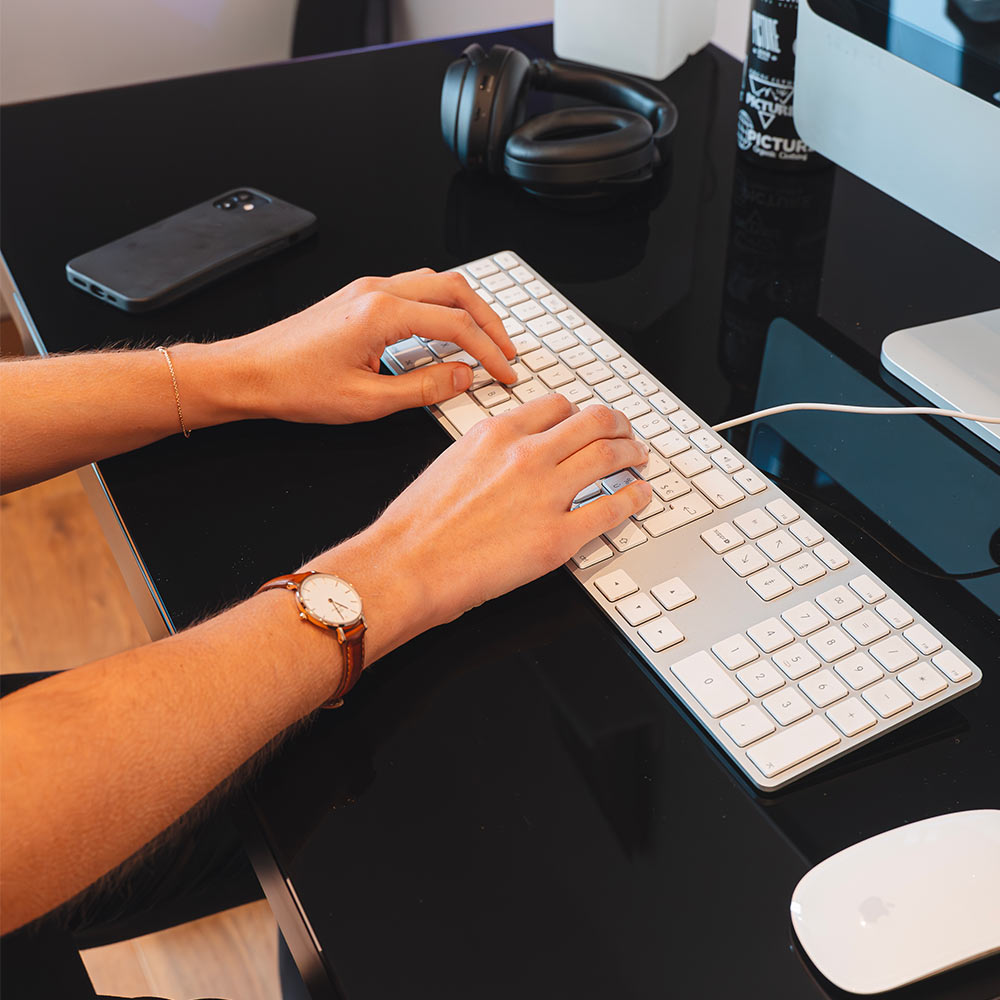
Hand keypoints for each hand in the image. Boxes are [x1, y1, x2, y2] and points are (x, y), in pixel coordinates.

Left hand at [229, 268, 516, 423]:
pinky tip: (446, 333)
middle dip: (489, 321)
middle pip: (455, 290)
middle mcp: (377, 291)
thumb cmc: (294, 386)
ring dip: (466, 309)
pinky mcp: (359, 297)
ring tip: (484, 340)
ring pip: (436, 283)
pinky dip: (441, 308)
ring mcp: (367, 289)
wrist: (248, 373)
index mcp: (381, 314)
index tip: (506, 373)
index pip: (456, 325)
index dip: (489, 351)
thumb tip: (463, 377)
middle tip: (507, 351)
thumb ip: (423, 388)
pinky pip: (414, 290)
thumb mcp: (367, 402)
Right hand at [314, 396, 653, 657]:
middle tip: (627, 433)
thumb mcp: (452, 463)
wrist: (405, 565)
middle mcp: (526, 455)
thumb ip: (490, 453)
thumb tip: (514, 457)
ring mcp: (546, 494)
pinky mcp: (558, 537)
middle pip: (593, 422)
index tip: (590, 420)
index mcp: (497, 433)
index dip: (582, 412)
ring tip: (640, 459)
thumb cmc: (417, 525)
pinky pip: (612, 508)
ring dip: (632, 453)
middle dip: (618, 424)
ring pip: (609, 455)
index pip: (558, 406)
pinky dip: (634, 499)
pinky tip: (640, 497)